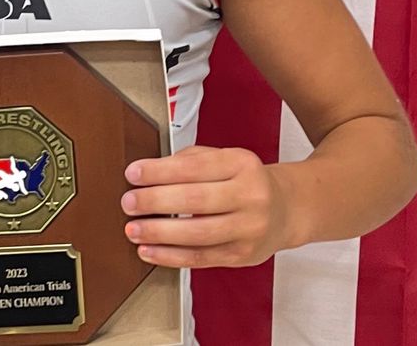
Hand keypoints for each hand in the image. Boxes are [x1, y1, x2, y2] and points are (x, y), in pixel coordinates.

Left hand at [120, 145, 295, 267]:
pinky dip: (170, 256)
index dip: (160, 171)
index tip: (133, 173)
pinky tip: (149, 250)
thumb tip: (149, 172)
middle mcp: (250, 195)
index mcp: (242, 164)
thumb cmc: (246, 181)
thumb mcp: (225, 158)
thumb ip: (190, 160)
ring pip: (198, 234)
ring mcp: (249, 228)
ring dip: (159, 233)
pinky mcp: (242, 255)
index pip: (195, 166)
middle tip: (130, 202)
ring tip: (134, 229)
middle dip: (156, 201)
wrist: (286, 209)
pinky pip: (201, 258)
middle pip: (196, 200)